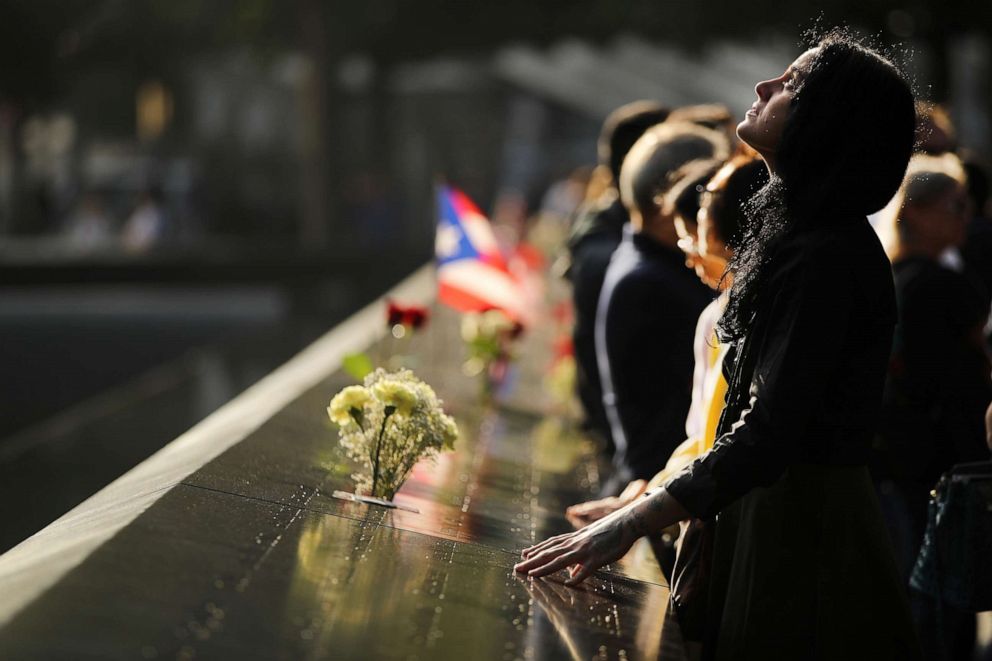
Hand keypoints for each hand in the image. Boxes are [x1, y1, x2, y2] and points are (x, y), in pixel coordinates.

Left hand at [515, 488, 689, 585]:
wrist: (627, 522)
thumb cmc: (611, 532)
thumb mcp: (591, 541)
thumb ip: (579, 557)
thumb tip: (571, 575)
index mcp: (574, 539)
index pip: (551, 545)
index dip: (536, 550)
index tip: (523, 555)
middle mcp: (576, 543)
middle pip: (550, 553)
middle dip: (532, 561)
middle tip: (516, 568)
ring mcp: (586, 550)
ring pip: (561, 560)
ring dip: (544, 568)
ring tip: (531, 575)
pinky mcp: (598, 557)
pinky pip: (586, 569)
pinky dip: (577, 576)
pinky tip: (568, 584)